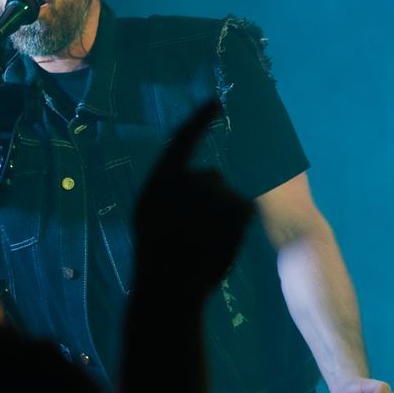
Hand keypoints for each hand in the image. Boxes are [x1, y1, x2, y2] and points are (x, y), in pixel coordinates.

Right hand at [132, 102, 255, 299]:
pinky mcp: (235, 207)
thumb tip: (195, 175)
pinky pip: (242, 209)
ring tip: (204, 243)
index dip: (199, 121)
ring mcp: (212, 192)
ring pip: (228, 196)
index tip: (215, 103)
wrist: (170, 289)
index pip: (183, 140)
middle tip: (193, 232)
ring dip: (223, 216)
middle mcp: (185, 178)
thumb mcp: (151, 216)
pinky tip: (221, 243)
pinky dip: (238, 225)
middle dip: (210, 199)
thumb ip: (170, 191)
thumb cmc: (156, 257)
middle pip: (210, 177)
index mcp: (160, 179)